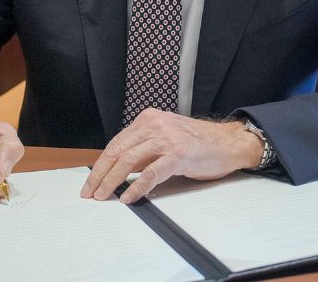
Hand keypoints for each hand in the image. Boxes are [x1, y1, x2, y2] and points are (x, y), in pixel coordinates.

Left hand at [80, 109, 262, 203]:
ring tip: (103, 196)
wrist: (228, 143)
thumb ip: (144, 149)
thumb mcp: (166, 139)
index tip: (91, 181)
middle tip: (90, 192)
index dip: (100, 164)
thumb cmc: (198, 144)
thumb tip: (119, 171)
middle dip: (100, 174)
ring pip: (129, 161)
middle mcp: (155, 125)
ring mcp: (167, 139)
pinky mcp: (178, 155)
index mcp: (149, 120)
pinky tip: (128, 196)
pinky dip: (136, 186)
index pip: (116, 143)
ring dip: (112, 181)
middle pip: (117, 151)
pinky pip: (151, 172)